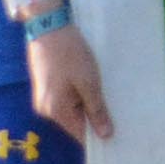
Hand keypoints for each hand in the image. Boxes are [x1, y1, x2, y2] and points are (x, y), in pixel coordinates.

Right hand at [29, 24, 113, 142]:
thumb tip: (105, 136)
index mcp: (56, 111)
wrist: (48, 27)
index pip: (80, 134)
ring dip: (88, 104)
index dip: (98, 135)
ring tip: (107, 94)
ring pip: (72, 109)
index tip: (119, 134)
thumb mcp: (89, 82)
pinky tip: (92, 84)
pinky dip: (80, 95)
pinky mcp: (46, 87)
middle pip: (76, 122)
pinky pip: (66, 99)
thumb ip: (96, 110)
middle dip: (94, 118)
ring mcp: (44, 98)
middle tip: (120, 112)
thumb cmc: (70, 54)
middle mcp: (46, 110)